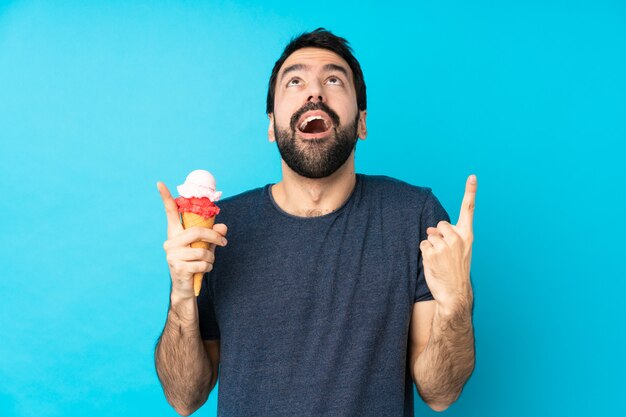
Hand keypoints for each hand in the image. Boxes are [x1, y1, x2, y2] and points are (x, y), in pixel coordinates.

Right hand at [157, 182, 227, 298]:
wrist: (185, 288)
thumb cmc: (194, 263)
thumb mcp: (205, 247)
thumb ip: (213, 236)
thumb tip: (224, 227)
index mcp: (175, 234)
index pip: (170, 213)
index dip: (166, 197)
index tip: (160, 183)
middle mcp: (170, 242)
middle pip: (197, 232)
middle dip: (214, 237)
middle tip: (225, 242)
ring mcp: (172, 255)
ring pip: (202, 251)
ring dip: (211, 258)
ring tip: (206, 263)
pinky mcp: (178, 268)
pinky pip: (202, 264)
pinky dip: (208, 268)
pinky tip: (202, 271)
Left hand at [419, 175, 475, 310]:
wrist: (455, 294)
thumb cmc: (456, 271)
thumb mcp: (459, 251)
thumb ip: (448, 236)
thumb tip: (429, 229)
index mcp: (467, 236)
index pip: (469, 210)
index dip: (470, 192)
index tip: (472, 177)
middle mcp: (458, 238)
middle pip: (439, 224)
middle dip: (438, 235)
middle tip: (445, 253)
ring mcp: (445, 246)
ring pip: (429, 235)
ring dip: (431, 246)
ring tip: (440, 261)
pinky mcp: (432, 253)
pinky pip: (422, 245)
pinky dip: (424, 253)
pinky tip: (433, 264)